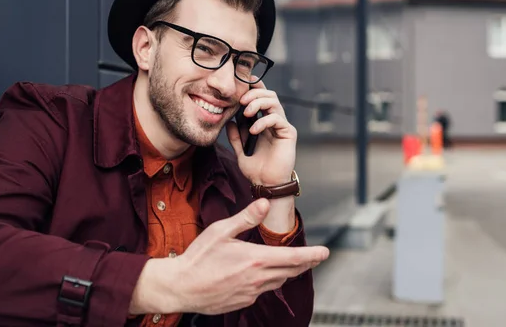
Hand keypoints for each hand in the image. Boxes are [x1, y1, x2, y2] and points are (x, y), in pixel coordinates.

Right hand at [129, 199, 328, 314]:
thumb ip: (245, 218)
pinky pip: (263, 291)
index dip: (312, 255)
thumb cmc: (198, 257)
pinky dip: (269, 281)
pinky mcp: (243, 301)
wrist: (180, 287)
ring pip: (278, 282)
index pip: (293, 258)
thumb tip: (265, 203)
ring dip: (288, 272)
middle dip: (306, 264)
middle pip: (290, 272)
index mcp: (255, 259)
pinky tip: (262, 274)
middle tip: (316, 257)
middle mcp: (257, 278)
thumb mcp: (220, 231)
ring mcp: (251, 293)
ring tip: (294, 264)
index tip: (325, 252)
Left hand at [226, 80, 295, 185]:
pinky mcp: (288, 133)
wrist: (267, 184)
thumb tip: (229, 122)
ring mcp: (282, 126)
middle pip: (269, 95)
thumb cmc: (256, 171)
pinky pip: (277, 118)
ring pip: (274, 102)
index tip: (242, 86)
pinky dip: (263, 121)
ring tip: (246, 112)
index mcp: (264, 123)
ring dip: (258, 103)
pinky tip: (253, 130)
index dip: (254, 88)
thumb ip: (235, 137)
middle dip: (254, 94)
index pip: (262, 98)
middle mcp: (275, 121)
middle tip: (241, 101)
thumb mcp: (240, 151)